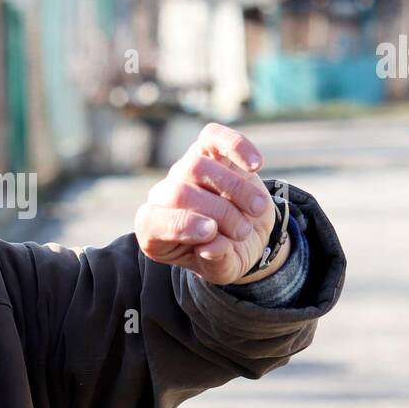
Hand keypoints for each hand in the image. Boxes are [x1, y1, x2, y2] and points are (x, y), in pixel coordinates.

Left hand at [134, 122, 283, 285]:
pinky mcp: (209, 151)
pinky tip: (256, 165)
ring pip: (198, 166)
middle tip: (242, 231)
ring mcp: (184, 171)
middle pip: (180, 192)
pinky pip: (213, 137)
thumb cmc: (226, 255)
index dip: (179, 225)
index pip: (152, 221)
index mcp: (155, 231)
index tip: (211, 232)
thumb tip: (211, 247)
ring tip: (256, 210)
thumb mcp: (223, 270)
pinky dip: (236, 146)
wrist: (247, 235)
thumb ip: (216, 263)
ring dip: (234, 189)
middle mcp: (163, 197)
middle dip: (218, 212)